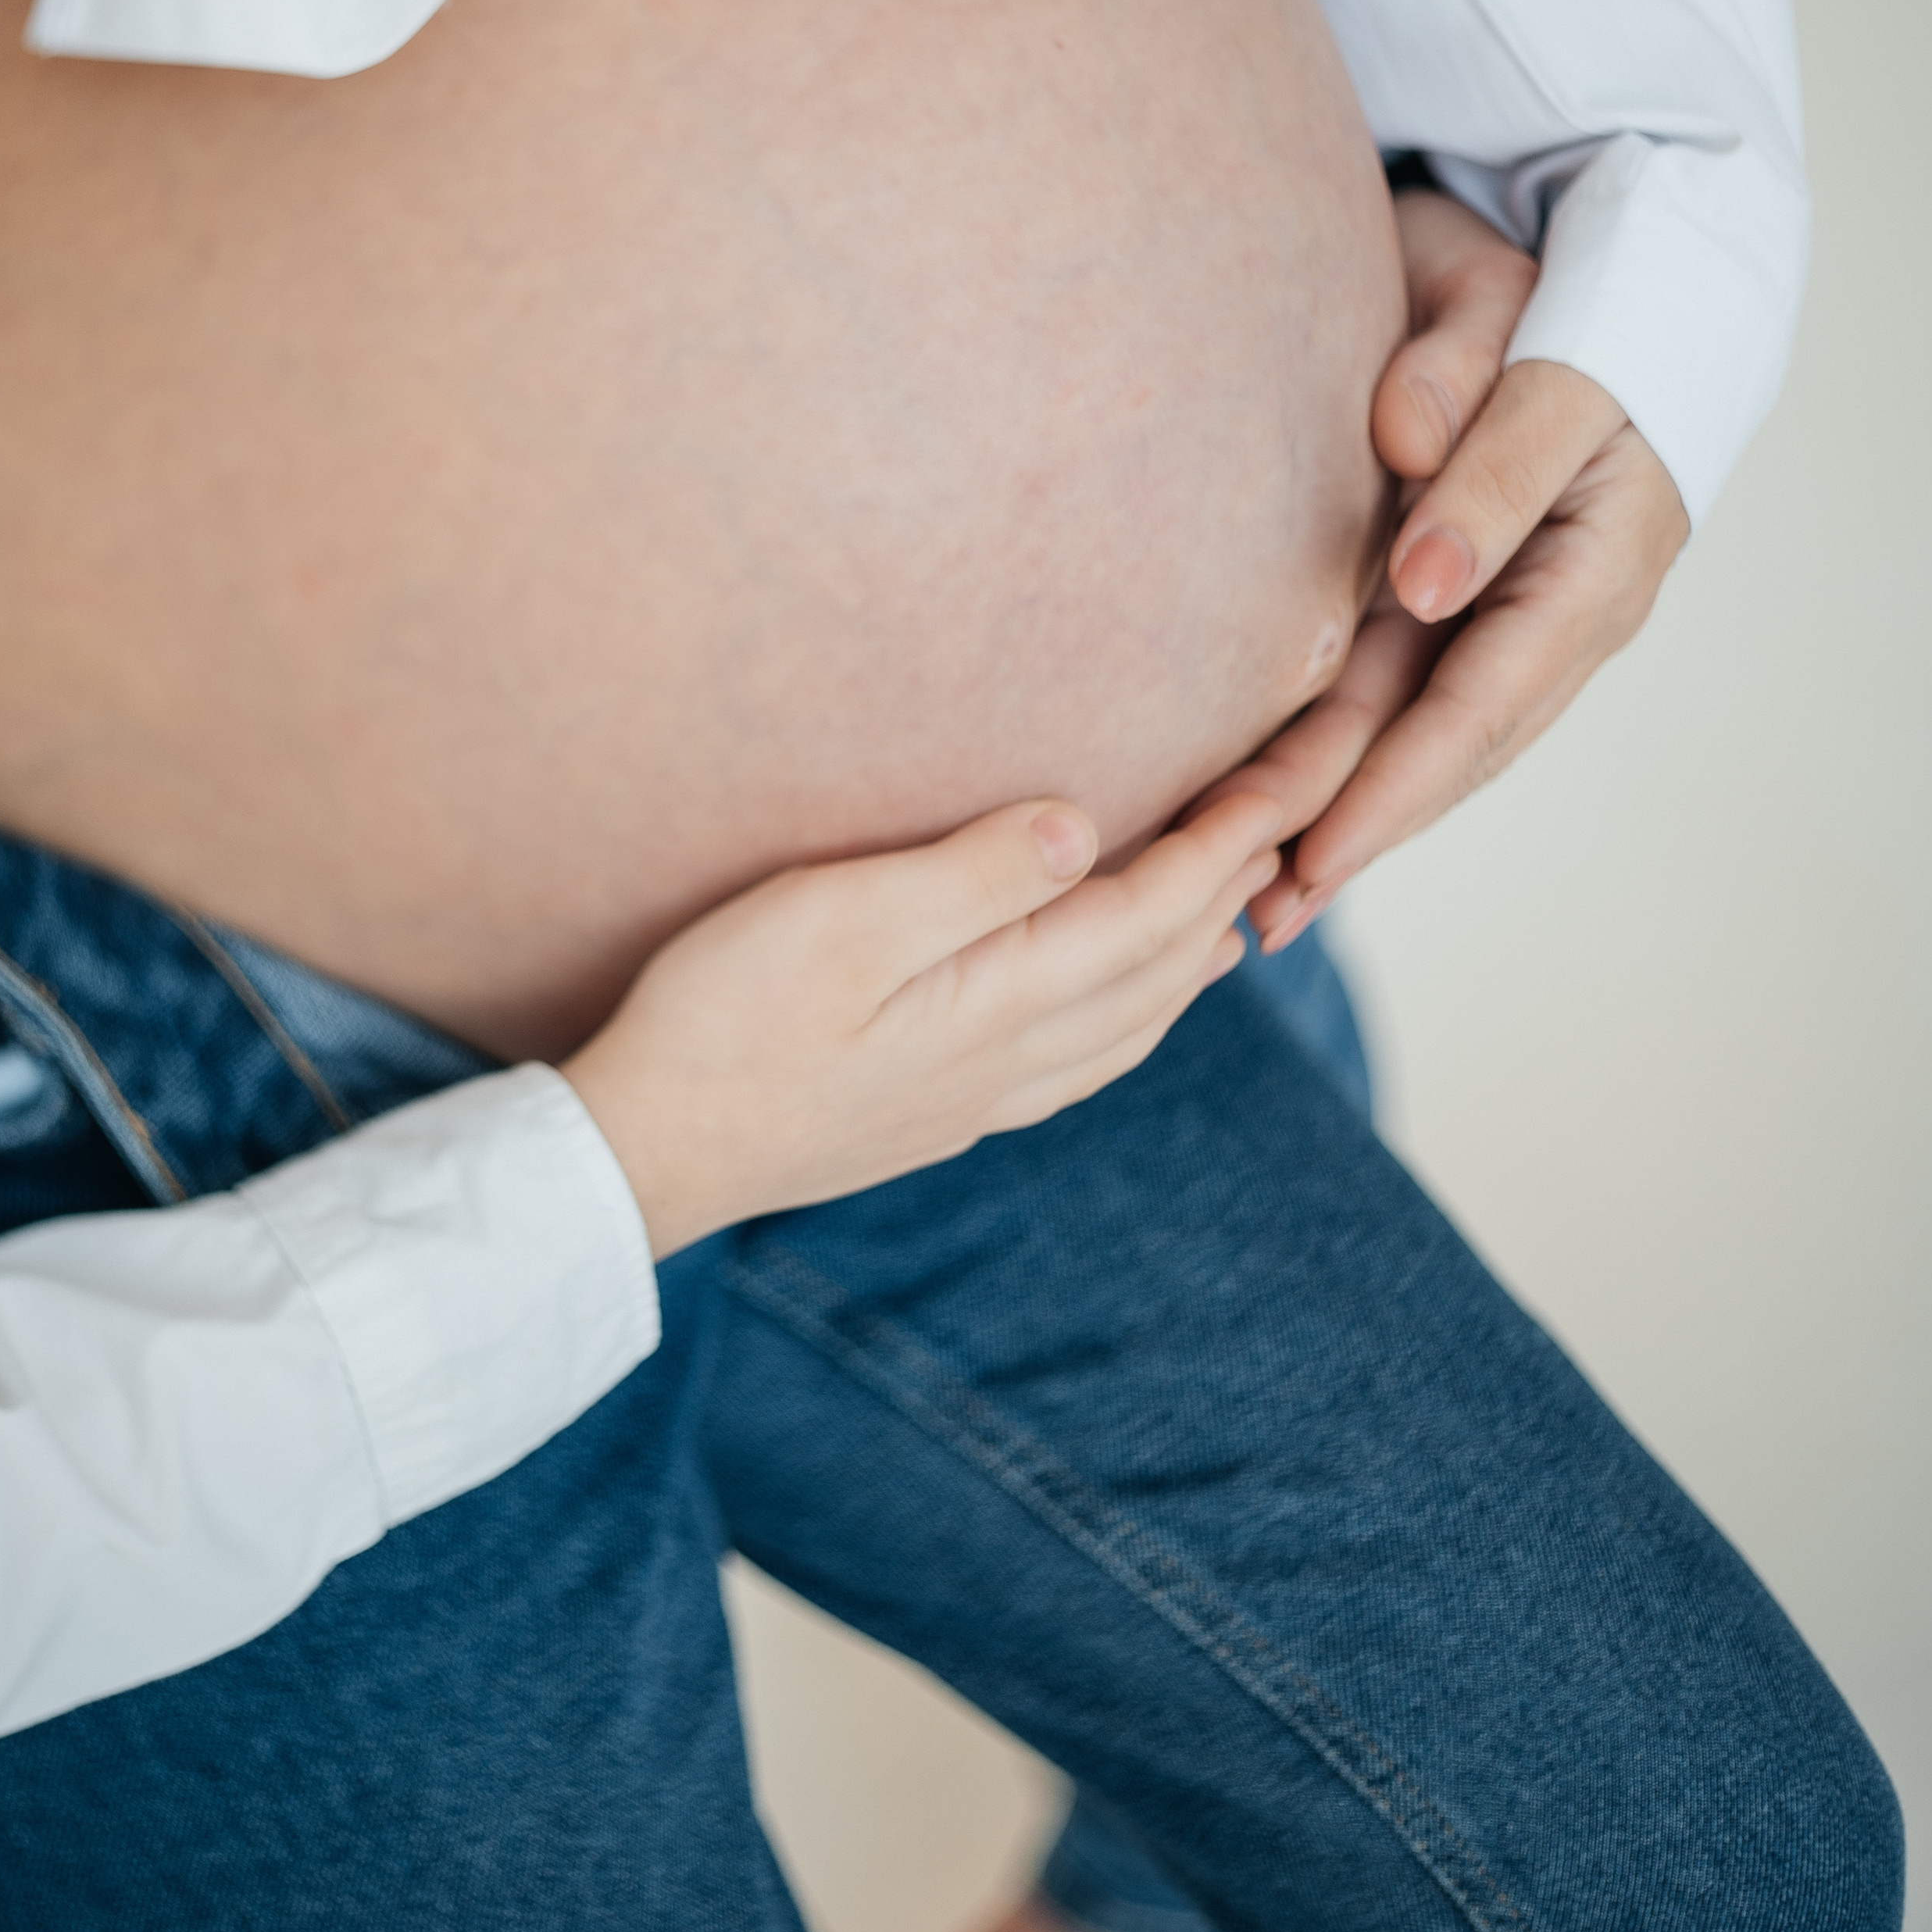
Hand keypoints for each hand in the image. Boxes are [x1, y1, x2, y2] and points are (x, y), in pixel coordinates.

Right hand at [563, 790, 1286, 1255]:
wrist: (647, 1155)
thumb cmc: (721, 1024)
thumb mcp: (835, 920)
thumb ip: (968, 875)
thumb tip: (1085, 828)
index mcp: (1002, 1000)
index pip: (1155, 911)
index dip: (1225, 840)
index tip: (1284, 777)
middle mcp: (1013, 1060)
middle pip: (1164, 970)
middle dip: (1231, 889)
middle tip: (1280, 818)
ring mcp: (980, 1097)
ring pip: (1133, 1026)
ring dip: (1193, 957)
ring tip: (1227, 901)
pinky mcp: (942, 1114)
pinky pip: (1083, 1062)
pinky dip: (1135, 1016)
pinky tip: (1117, 1002)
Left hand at [1210, 187, 1688, 947]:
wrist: (1558, 255)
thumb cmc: (1547, 281)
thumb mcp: (1515, 316)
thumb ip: (1481, 418)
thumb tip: (1422, 566)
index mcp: (1593, 555)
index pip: (1489, 697)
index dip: (1404, 783)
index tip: (1321, 850)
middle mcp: (1550, 604)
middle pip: (1447, 743)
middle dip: (1351, 832)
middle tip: (1250, 917)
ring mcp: (1495, 607)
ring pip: (1410, 732)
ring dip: (1330, 817)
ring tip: (1238, 901)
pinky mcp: (1444, 596)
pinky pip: (1389, 695)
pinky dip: (1329, 757)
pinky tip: (1260, 813)